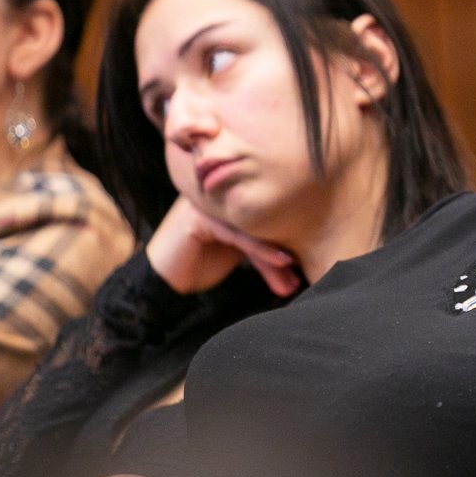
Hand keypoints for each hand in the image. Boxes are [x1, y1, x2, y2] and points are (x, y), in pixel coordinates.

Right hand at [144, 196, 301, 296]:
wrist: (165, 280)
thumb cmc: (203, 263)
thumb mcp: (240, 251)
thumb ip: (263, 246)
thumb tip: (298, 260)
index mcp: (230, 197)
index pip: (268, 212)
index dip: (290, 235)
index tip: (309, 258)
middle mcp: (219, 196)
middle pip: (264, 219)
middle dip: (286, 249)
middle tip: (303, 274)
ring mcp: (207, 204)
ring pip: (254, 229)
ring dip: (276, 260)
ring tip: (293, 280)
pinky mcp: (199, 220)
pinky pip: (239, 236)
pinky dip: (263, 252)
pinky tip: (283, 264)